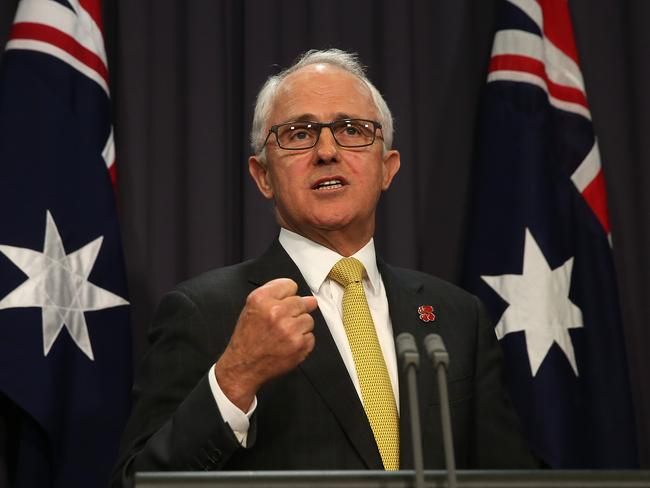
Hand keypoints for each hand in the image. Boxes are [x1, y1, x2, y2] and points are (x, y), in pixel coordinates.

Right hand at [214, 278, 317, 410]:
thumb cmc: (248, 338)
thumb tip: (308, 298)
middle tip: (280, 324)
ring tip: (283, 335)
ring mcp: (289, 329)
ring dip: (299, 327)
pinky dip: (302, 342)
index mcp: (261, 299)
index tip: (281, 304)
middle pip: (302, 302)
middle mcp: (276, 312)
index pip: (290, 285)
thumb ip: (276, 296)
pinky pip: (310, 337)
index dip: (286, 296)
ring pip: (309, 319)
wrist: (244, 366)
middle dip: (294, 312)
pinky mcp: (299, 345)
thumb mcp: (251, 308)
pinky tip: (287, 345)